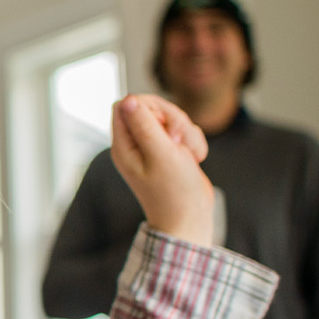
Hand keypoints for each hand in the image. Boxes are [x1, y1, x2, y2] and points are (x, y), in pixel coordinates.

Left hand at [108, 94, 214, 244]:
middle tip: (179, 141)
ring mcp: (153, 147)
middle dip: (173, 119)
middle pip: (151, 107)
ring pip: (171, 118)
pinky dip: (193, 142)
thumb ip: (145, 125)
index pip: (126, 104)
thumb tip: (128, 100)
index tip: (165, 126)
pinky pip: (183, 131)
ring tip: (189, 155)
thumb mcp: (161, 154)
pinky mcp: (170, 150)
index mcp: (124, 146)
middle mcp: (135, 145)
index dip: (149, 106)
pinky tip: (195, 159)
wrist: (191, 219)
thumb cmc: (174, 192)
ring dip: (187, 132)